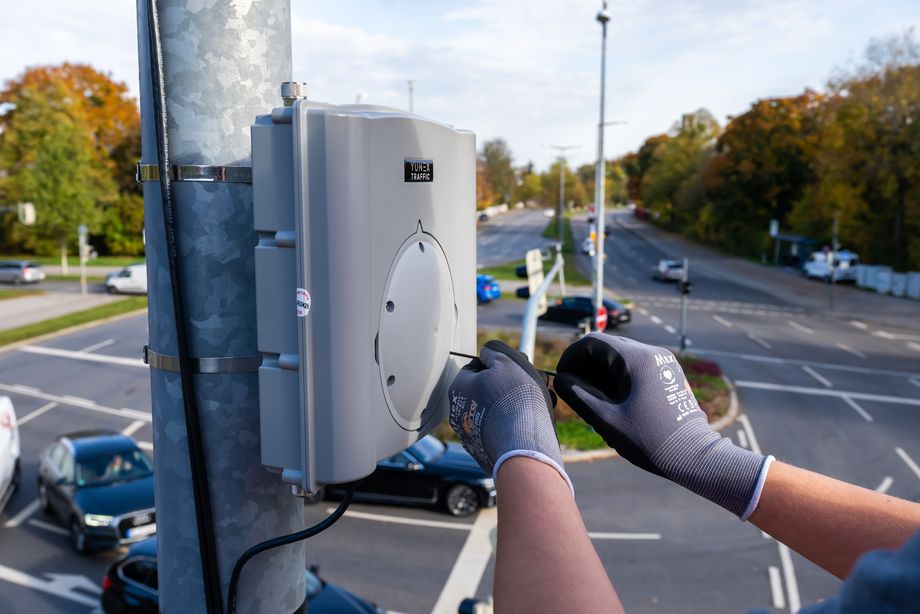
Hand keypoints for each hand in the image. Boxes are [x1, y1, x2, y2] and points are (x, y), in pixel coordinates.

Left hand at [449, 340, 572, 493]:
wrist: (522, 445)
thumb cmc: (513, 398)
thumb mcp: (505, 361)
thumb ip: (493, 352)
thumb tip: (487, 353)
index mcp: (459, 388)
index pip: (474, 368)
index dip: (496, 364)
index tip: (515, 366)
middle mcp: (459, 414)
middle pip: (487, 391)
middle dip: (509, 385)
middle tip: (532, 383)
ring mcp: (472, 435)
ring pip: (497, 411)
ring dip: (517, 404)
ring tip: (540, 402)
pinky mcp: (486, 452)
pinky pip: (503, 432)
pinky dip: (516, 425)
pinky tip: (534, 422)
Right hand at [554, 333, 771, 518]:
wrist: (694, 456)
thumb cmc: (650, 440)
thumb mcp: (606, 420)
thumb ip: (579, 395)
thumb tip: (560, 378)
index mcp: (636, 358)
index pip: (591, 343)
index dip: (570, 358)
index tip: (561, 379)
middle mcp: (651, 352)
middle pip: (606, 347)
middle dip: (585, 367)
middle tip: (575, 393)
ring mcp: (662, 362)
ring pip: (619, 357)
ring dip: (600, 374)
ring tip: (593, 402)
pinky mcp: (666, 373)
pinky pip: (634, 367)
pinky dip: (617, 379)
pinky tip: (613, 403)